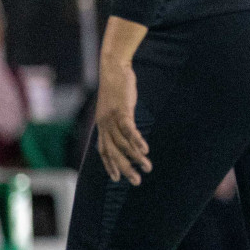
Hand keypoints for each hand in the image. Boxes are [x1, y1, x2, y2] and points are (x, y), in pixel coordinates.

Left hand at [95, 60, 150, 184]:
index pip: (103, 151)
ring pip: (122, 144)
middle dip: (124, 168)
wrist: (113, 68)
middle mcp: (104, 125)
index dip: (110, 165)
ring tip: (147, 167)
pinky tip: (145, 150)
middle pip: (113, 152)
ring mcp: (112, 118)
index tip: (117, 178)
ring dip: (135, 157)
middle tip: (136, 181)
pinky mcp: (121, 111)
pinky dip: (137, 141)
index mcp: (102, 125)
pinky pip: (129, 130)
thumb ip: (118, 118)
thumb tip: (125, 127)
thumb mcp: (115, 106)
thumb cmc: (117, 87)